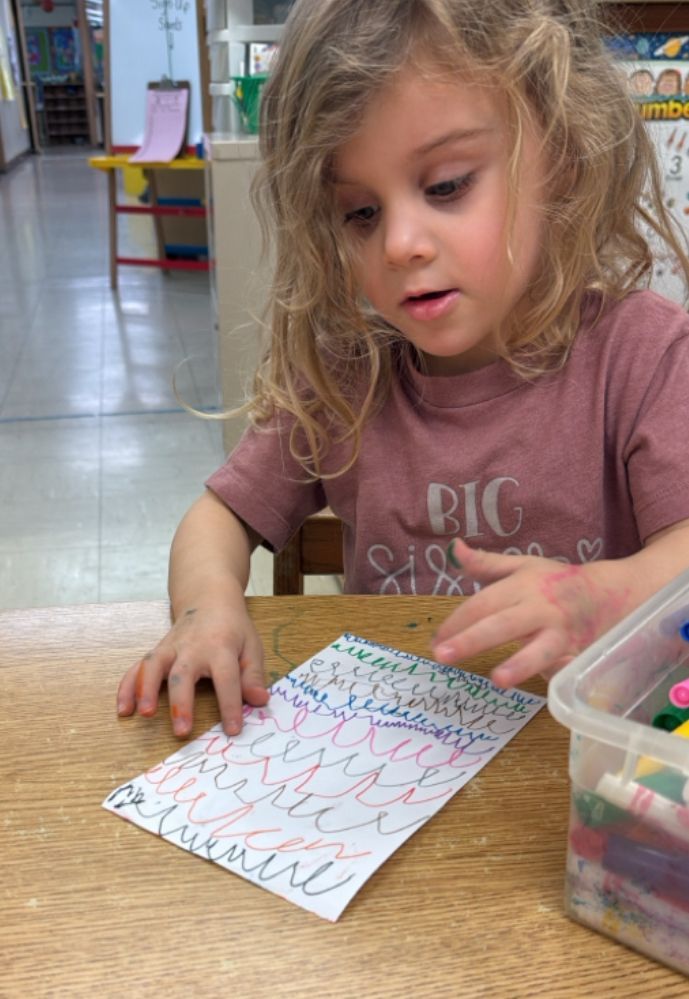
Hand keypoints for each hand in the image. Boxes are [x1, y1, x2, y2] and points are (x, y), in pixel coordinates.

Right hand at [116, 604, 268, 738]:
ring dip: (145, 690)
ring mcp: (171, 648)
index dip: (230, 705)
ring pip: (153, 666)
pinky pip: (137, 668)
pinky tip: (123, 709)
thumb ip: (254, 675)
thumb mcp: (252, 646)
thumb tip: (260, 701)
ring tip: (143, 714)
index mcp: (220, 648)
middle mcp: (192, 648)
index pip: (227, 678)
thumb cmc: (233, 628)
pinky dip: (127, 687)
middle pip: (182, 674)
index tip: (233, 730)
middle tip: (181, 731)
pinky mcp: (157, 651)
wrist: (208, 599)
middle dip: (180, 702)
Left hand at [431, 538, 632, 687]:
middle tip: (442, 656)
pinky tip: (543, 686)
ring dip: (521, 664)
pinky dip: (555, 675)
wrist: (611, 594)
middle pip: (502, 624)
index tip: (435, 641)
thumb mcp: (523, 566)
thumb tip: (453, 549)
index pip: (482, 604)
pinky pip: (565, 668)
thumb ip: (485, 564)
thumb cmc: (556, 582)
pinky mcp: (578, 654)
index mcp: (522, 586)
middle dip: (472, 640)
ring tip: (498, 680)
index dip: (456, 622)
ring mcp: (561, 634)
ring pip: (541, 650)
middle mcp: (540, 609)